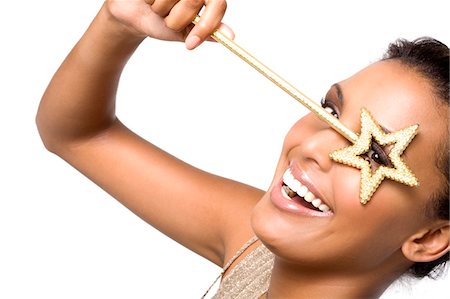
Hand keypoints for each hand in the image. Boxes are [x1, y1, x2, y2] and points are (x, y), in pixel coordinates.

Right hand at [105, 0, 232, 48]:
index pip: (218, 5)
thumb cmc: (161, 23)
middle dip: (177, 20)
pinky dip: (151, 0)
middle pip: (193, 0)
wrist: (133, 16)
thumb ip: (206, 32)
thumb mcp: (184, 32)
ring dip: (161, 9)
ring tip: (158, 8)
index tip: (190, 44)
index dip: (206, 26)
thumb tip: (229, 36)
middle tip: (168, 21)